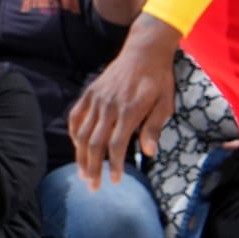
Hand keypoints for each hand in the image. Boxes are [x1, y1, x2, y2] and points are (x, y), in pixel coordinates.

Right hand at [68, 14, 179, 187]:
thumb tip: (149, 152)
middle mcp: (108, 106)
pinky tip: (77, 145)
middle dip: (92, 167)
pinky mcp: (89, 93)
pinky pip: (75, 116)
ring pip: (82, 133)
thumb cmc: (158, 80)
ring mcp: (96, 99)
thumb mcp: (165, 104)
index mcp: (129, 110)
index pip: (116, 144)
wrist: (143, 51)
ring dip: (81, 155)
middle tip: (92, 186)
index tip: (116, 181)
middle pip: (94, 143)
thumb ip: (153, 127)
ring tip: (82, 173)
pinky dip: (73, 133)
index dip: (115, 165)